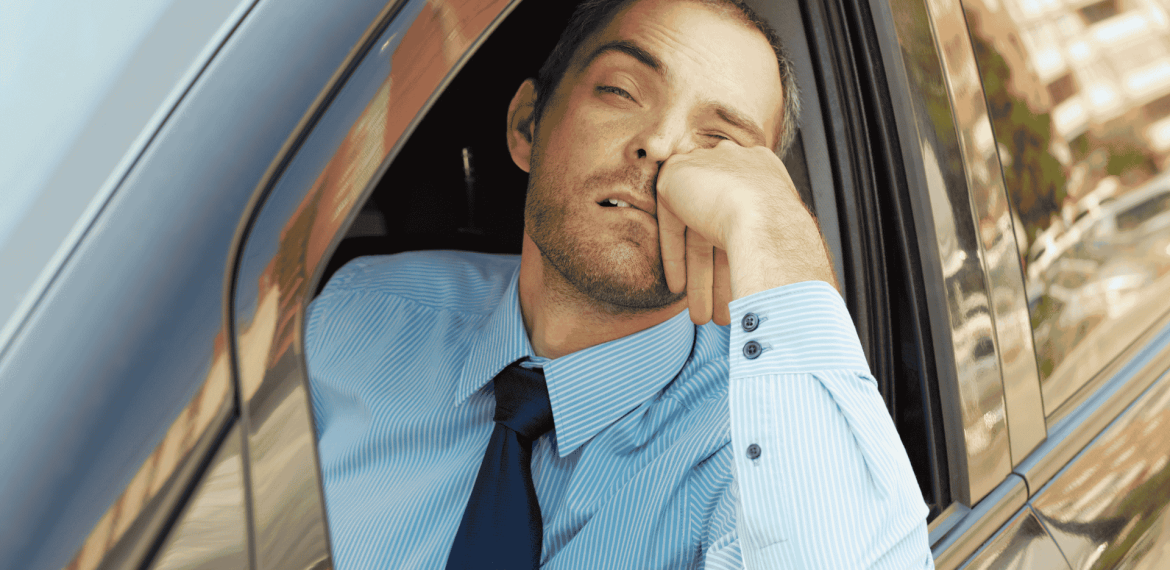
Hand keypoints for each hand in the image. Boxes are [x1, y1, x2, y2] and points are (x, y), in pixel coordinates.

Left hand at [656, 140, 835, 324]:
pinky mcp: (674, 177)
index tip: (739, 285)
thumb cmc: (786, 233)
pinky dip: (675, 258)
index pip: (743, 217)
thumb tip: (782, 288)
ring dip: (700, 278)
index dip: (737, 257)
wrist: (763, 216)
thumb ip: (770, 242)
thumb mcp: (784, 234)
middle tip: (721, 311)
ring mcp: (704, 168)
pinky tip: (679, 289)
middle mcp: (735, 167)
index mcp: (764, 173)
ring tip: (702, 316)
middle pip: (720, 229)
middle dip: (719, 276)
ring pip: (698, 233)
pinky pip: (672, 223)